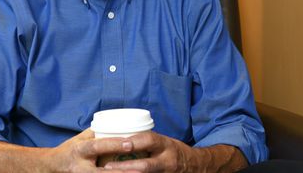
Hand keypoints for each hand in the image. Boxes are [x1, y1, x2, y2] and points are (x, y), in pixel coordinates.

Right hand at [45, 129, 143, 172]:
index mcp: (79, 150)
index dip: (114, 145)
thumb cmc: (70, 149)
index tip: (130, 144)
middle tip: (139, 170)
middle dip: (120, 172)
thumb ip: (98, 133)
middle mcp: (80, 167)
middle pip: (102, 172)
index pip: (97, 146)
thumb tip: (119, 124)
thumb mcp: (80, 138)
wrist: (52, 166)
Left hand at [102, 131, 247, 172]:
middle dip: (125, 167)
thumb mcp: (163, 141)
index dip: (135, 142)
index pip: (150, 140)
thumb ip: (145, 140)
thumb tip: (120, 136)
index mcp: (166, 145)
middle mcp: (167, 161)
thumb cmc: (173, 150)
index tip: (120, 144)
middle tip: (107, 167)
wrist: (196, 166)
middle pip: (145, 166)